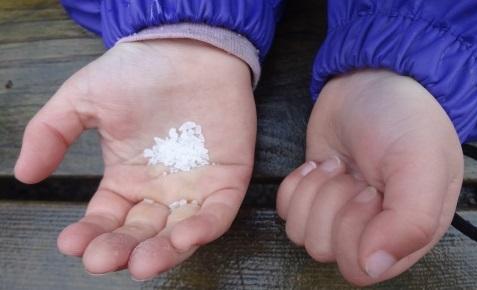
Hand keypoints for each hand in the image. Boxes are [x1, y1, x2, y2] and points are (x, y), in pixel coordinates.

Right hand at [15, 39, 255, 279]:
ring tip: (141, 262)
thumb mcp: (84, 98)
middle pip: (140, 233)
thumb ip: (52, 132)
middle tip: (103, 260)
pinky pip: (218, 212)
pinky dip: (204, 229)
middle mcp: (160, 190)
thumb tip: (24, 174)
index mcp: (127, 179)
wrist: (188, 47)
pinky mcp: (228, 178)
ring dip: (162, 252)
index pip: (107, 218)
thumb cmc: (138, 71)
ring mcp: (195, 187)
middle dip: (121, 249)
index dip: (89, 234)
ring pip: (179, 232)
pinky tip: (184, 237)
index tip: (71, 242)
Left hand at [277, 69, 462, 285]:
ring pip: (301, 233)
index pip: (361, 267)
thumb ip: (409, 222)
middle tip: (354, 174)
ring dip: (314, 192)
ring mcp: (337, 213)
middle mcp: (370, 230)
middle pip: (325, 249)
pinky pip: (286, 211)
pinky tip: (319, 164)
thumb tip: (373, 265)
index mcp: (406, 234)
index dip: (354, 229)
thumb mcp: (420, 164)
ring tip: (339, 166)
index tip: (370, 190)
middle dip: (331, 204)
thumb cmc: (402, 118)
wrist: (370, 79)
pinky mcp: (312, 194)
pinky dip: (296, 184)